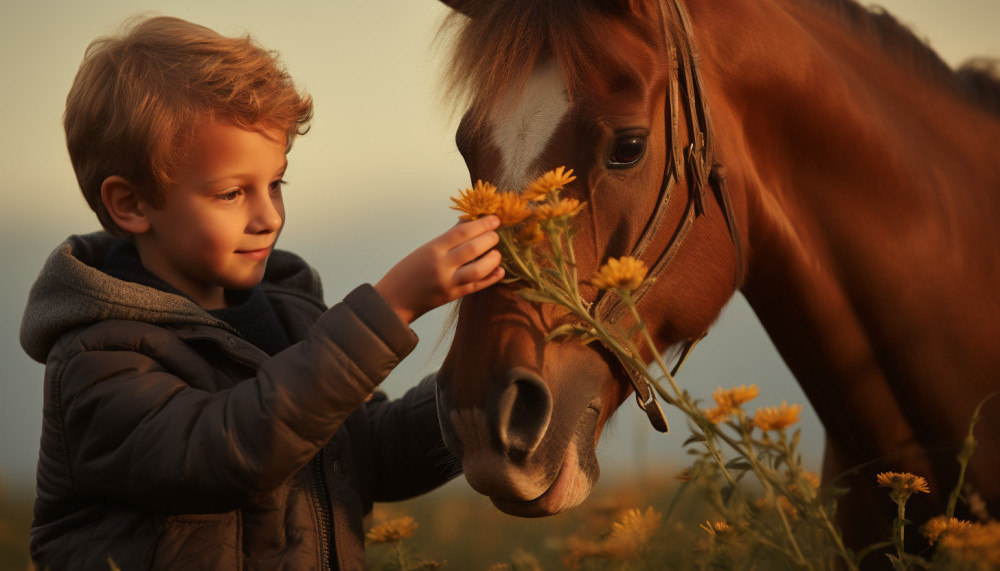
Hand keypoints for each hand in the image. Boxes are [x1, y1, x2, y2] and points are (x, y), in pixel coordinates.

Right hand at [375, 216, 504, 324]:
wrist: (394, 299)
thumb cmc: (408, 271)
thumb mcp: (425, 249)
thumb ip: (448, 238)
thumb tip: (469, 223)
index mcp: (433, 249)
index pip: (462, 232)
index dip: (481, 224)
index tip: (494, 219)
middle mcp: (441, 265)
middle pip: (473, 248)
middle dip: (490, 239)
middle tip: (496, 235)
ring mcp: (448, 282)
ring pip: (478, 269)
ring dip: (492, 259)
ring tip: (497, 253)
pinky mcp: (453, 296)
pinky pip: (477, 286)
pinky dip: (491, 278)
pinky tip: (500, 270)